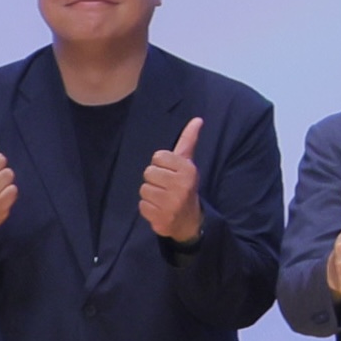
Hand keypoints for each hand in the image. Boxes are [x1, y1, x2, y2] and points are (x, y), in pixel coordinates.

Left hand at [136, 117, 205, 244]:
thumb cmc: (184, 186)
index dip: (161, 165)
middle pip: (149, 172)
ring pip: (144, 189)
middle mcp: (181, 186)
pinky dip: (148, 208)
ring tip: (162, 198)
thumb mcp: (188, 164)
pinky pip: (142, 206)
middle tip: (166, 187)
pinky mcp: (162, 218)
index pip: (158, 157)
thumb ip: (188, 141)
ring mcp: (172, 203)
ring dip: (150, 195)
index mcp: (188, 170)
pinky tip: (159, 209)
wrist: (190, 220)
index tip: (170, 173)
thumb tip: (197, 119)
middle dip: (155, 180)